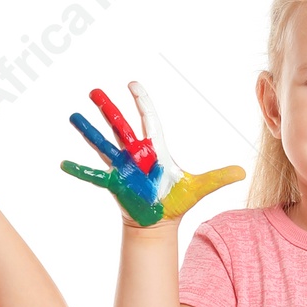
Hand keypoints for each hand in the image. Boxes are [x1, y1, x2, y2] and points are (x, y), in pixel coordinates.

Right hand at [61, 82, 244, 226]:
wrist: (159, 222)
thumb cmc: (176, 201)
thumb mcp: (199, 187)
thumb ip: (218, 177)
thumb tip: (243, 172)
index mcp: (155, 149)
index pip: (148, 119)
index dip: (141, 101)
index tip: (132, 84)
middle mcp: (136, 154)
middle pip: (120, 126)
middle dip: (108, 109)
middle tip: (94, 91)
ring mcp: (122, 167)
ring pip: (103, 144)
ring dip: (89, 131)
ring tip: (73, 116)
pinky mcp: (114, 183)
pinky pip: (94, 176)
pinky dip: (79, 170)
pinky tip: (63, 163)